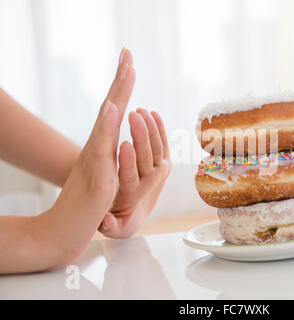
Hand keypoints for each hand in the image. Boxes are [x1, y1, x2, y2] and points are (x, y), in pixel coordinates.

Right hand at [39, 48, 135, 262]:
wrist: (63, 229)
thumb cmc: (84, 204)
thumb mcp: (102, 176)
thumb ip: (108, 159)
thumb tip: (119, 147)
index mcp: (101, 147)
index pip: (113, 111)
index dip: (121, 88)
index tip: (128, 64)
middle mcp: (97, 147)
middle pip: (110, 107)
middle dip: (121, 79)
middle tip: (128, 51)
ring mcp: (96, 158)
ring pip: (108, 120)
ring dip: (118, 93)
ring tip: (127, 68)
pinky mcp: (97, 174)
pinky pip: (102, 147)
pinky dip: (106, 126)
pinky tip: (111, 107)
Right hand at [98, 107, 170, 238]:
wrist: (136, 214)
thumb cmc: (120, 220)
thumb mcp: (114, 229)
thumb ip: (111, 227)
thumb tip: (105, 222)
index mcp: (133, 195)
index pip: (132, 177)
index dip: (129, 162)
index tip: (124, 144)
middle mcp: (150, 182)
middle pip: (147, 157)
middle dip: (142, 136)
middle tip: (134, 116)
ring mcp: (160, 171)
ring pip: (157, 147)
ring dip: (150, 127)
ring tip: (140, 110)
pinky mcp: (164, 162)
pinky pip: (163, 143)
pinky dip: (159, 127)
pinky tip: (153, 113)